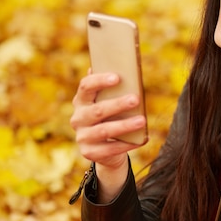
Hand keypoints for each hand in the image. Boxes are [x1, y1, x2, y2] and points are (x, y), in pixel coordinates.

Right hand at [70, 71, 146, 200]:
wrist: (104, 149)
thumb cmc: (111, 118)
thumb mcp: (108, 103)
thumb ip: (112, 89)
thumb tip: (122, 67)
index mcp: (81, 101)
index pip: (85, 87)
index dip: (99, 81)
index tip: (117, 77)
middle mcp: (78, 118)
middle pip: (97, 110)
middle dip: (118, 104)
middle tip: (136, 99)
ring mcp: (82, 137)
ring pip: (104, 130)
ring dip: (124, 125)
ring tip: (142, 120)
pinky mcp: (89, 152)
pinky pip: (110, 148)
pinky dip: (127, 144)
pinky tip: (141, 139)